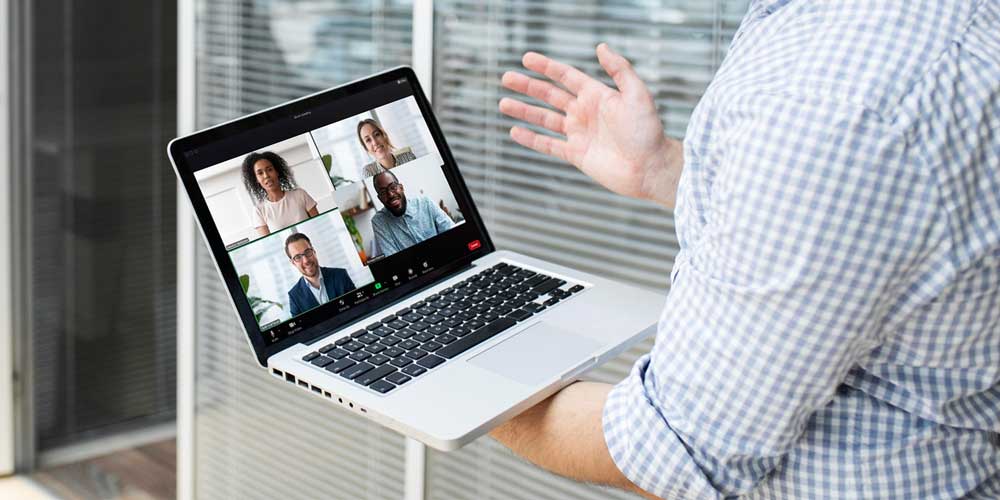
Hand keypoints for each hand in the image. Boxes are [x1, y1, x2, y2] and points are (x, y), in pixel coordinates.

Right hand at [499, 43, 682, 208]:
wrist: (650, 167)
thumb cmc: (648, 131)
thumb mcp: (637, 94)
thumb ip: (619, 69)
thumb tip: (601, 47)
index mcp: (597, 95)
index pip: (566, 77)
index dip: (546, 67)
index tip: (527, 59)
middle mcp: (585, 113)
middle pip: (550, 96)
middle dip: (528, 87)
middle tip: (506, 78)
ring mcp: (579, 134)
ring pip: (545, 119)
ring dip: (524, 111)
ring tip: (504, 103)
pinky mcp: (577, 155)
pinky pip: (549, 145)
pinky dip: (531, 139)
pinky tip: (515, 131)